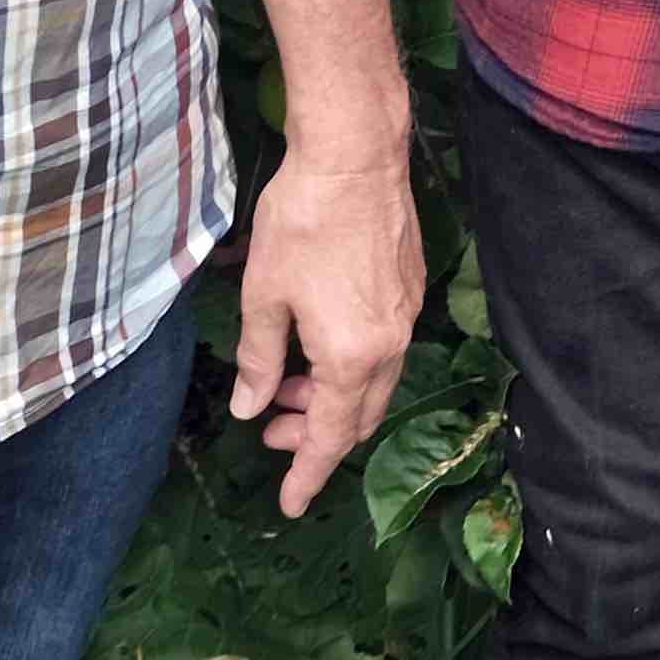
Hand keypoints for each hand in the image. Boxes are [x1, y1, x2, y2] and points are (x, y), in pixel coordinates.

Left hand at [227, 151, 424, 516]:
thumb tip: (249, 407)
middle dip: (316, 433)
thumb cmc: (302, 222)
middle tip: (269, 429)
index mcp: (354, 356)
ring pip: (375, 381)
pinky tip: (317, 339)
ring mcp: (407, 314)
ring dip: (332, 395)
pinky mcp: (410, 286)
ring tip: (286, 381)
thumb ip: (258, 360)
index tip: (290, 504)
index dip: (307, 473)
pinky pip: (385, 347)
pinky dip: (351, 362)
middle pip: (361, 415)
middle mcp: (391, 344)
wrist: (356, 155)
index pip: (332, 438)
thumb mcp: (263, 297)